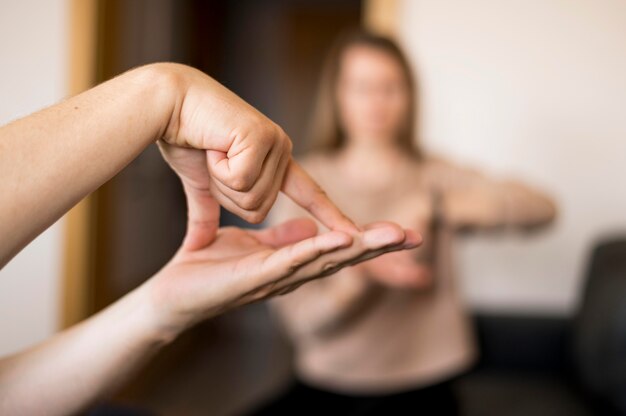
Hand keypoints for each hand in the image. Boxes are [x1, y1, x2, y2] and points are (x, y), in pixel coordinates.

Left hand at [143, 219, 420, 336]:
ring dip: (358, 247)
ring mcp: (275, 279)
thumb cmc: (210, 269)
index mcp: (292, 262)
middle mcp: (291, 274)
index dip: (369, 240)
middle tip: (414, 235)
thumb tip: (310, 226)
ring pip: (325, 260)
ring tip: (390, 235)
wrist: (171, 295)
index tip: (403, 232)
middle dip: (378, 246)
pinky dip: (315, 250)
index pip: (338, 248)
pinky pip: (289, 263)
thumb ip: (281, 237)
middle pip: (342, 256)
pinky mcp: (254, 280)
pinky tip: (338, 239)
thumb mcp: (251, 244)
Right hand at [155, 64, 355, 248]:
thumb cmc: (187, 138)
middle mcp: (283, 150)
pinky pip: (241, 180)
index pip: (310, 194)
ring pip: (252, 199)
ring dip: (221, 181)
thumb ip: (211, 212)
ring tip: (213, 150)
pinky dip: (217, 168)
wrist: (169, 103)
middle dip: (226, 195)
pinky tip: (212, 144)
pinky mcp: (262, 137)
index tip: (357, 237)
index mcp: (276, 161)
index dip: (331, 216)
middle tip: (212, 160)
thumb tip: (202, 242)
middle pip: (260, 210)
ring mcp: (276, 142)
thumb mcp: (204, 184)